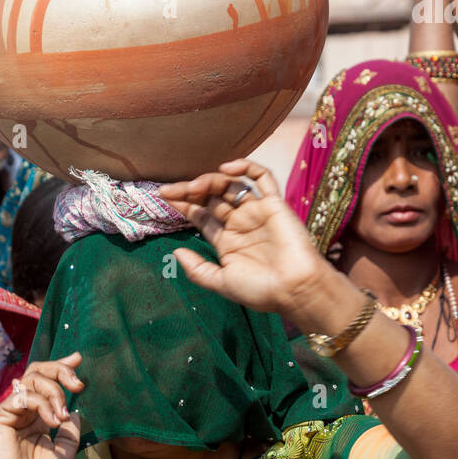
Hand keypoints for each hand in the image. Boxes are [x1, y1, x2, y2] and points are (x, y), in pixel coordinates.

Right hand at [0, 354, 83, 458]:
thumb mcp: (64, 455)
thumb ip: (70, 433)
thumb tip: (75, 412)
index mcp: (36, 419)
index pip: (46, 384)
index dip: (61, 368)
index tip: (77, 359)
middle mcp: (22, 411)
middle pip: (38, 372)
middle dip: (61, 371)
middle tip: (78, 384)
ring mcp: (10, 412)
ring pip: (32, 378)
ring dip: (55, 392)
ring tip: (61, 417)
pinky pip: (24, 396)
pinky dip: (42, 404)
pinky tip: (52, 422)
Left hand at [160, 159, 325, 315]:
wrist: (294, 288)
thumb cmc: (259, 290)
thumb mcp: (220, 282)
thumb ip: (197, 269)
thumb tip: (175, 252)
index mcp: (226, 241)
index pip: (201, 215)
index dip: (183, 204)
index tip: (163, 196)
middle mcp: (239, 223)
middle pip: (211, 197)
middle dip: (191, 191)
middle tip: (172, 190)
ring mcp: (256, 211)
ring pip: (230, 185)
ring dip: (211, 180)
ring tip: (196, 185)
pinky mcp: (274, 203)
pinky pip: (261, 177)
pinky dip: (245, 167)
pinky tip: (227, 170)